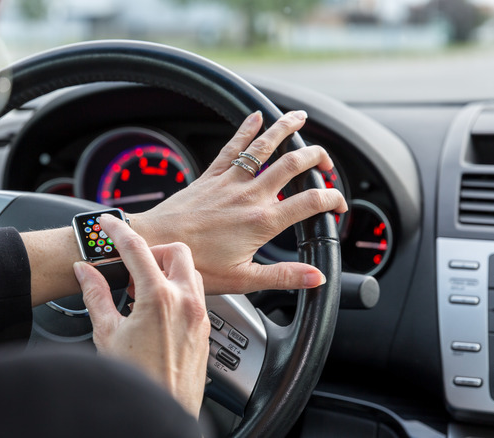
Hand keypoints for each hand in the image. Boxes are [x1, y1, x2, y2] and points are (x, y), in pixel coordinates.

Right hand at [74, 215, 209, 417]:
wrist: (161, 410)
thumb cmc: (137, 379)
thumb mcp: (106, 333)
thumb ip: (96, 294)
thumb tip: (85, 272)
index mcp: (160, 298)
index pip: (137, 248)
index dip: (118, 230)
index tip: (108, 223)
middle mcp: (186, 302)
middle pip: (176, 251)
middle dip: (153, 250)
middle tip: (132, 264)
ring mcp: (200, 316)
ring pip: (190, 272)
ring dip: (167, 270)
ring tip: (143, 288)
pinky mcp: (204, 330)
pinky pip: (197, 295)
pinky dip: (178, 290)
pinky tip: (158, 307)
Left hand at [131, 110, 347, 294]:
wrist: (155, 243)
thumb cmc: (194, 263)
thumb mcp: (243, 279)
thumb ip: (283, 276)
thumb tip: (316, 277)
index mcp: (262, 221)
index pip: (311, 202)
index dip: (333, 199)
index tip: (338, 204)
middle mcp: (250, 195)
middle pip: (294, 164)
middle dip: (316, 157)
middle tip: (326, 162)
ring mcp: (230, 182)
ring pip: (265, 146)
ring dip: (285, 129)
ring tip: (300, 118)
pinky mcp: (211, 176)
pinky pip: (233, 147)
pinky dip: (246, 130)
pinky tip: (256, 116)